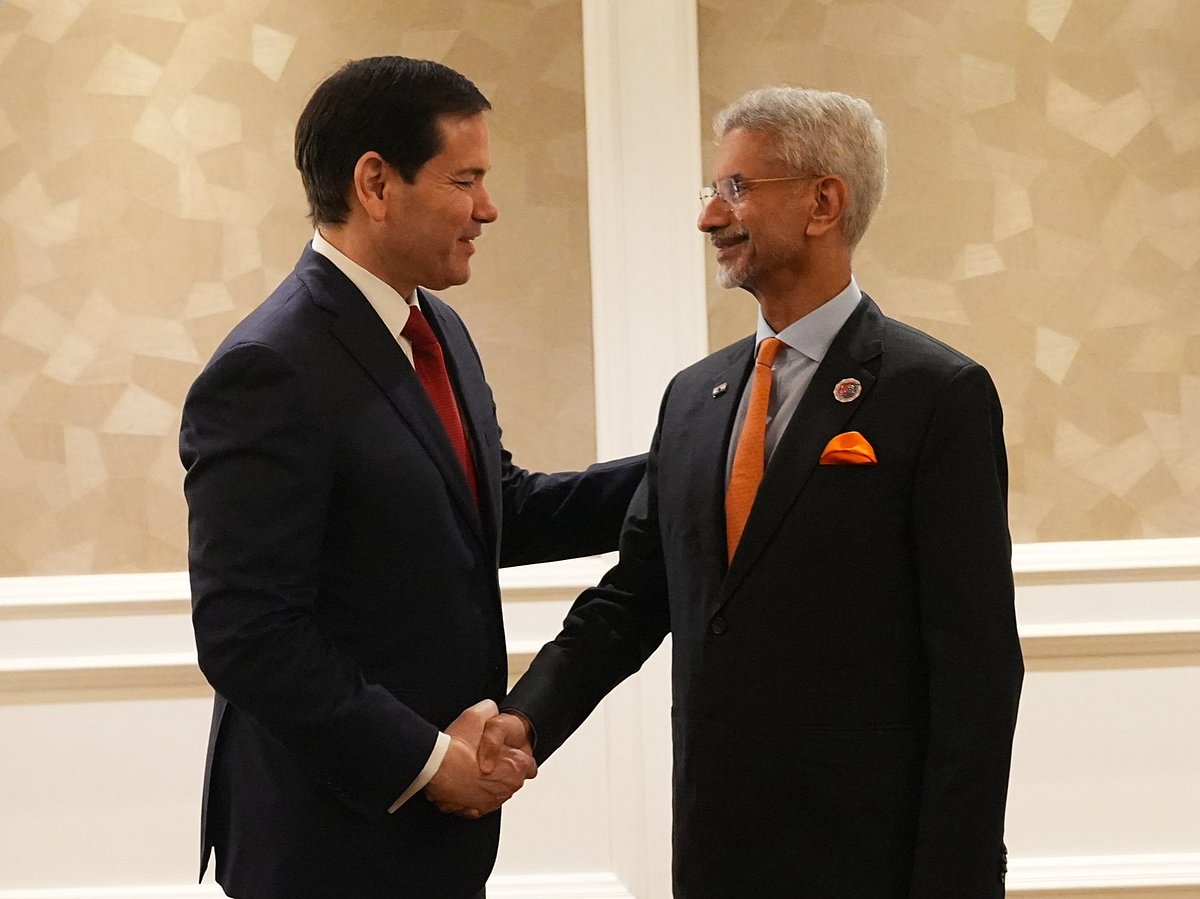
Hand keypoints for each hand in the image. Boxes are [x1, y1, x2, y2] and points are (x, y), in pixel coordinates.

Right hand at [424, 700, 536, 817]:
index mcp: (518, 765)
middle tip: (480, 757)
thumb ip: (490, 710)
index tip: (501, 751)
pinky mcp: (476, 810)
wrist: (434, 768)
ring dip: (485, 781)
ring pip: (494, 790)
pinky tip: (461, 782)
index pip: (528, 763)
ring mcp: (493, 800)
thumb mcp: (476, 714)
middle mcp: (509, 786)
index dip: (513, 755)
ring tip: (468, 768)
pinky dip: (471, 795)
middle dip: (499, 769)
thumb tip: (492, 711)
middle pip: (510, 777)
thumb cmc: (456, 747)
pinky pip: (478, 802)